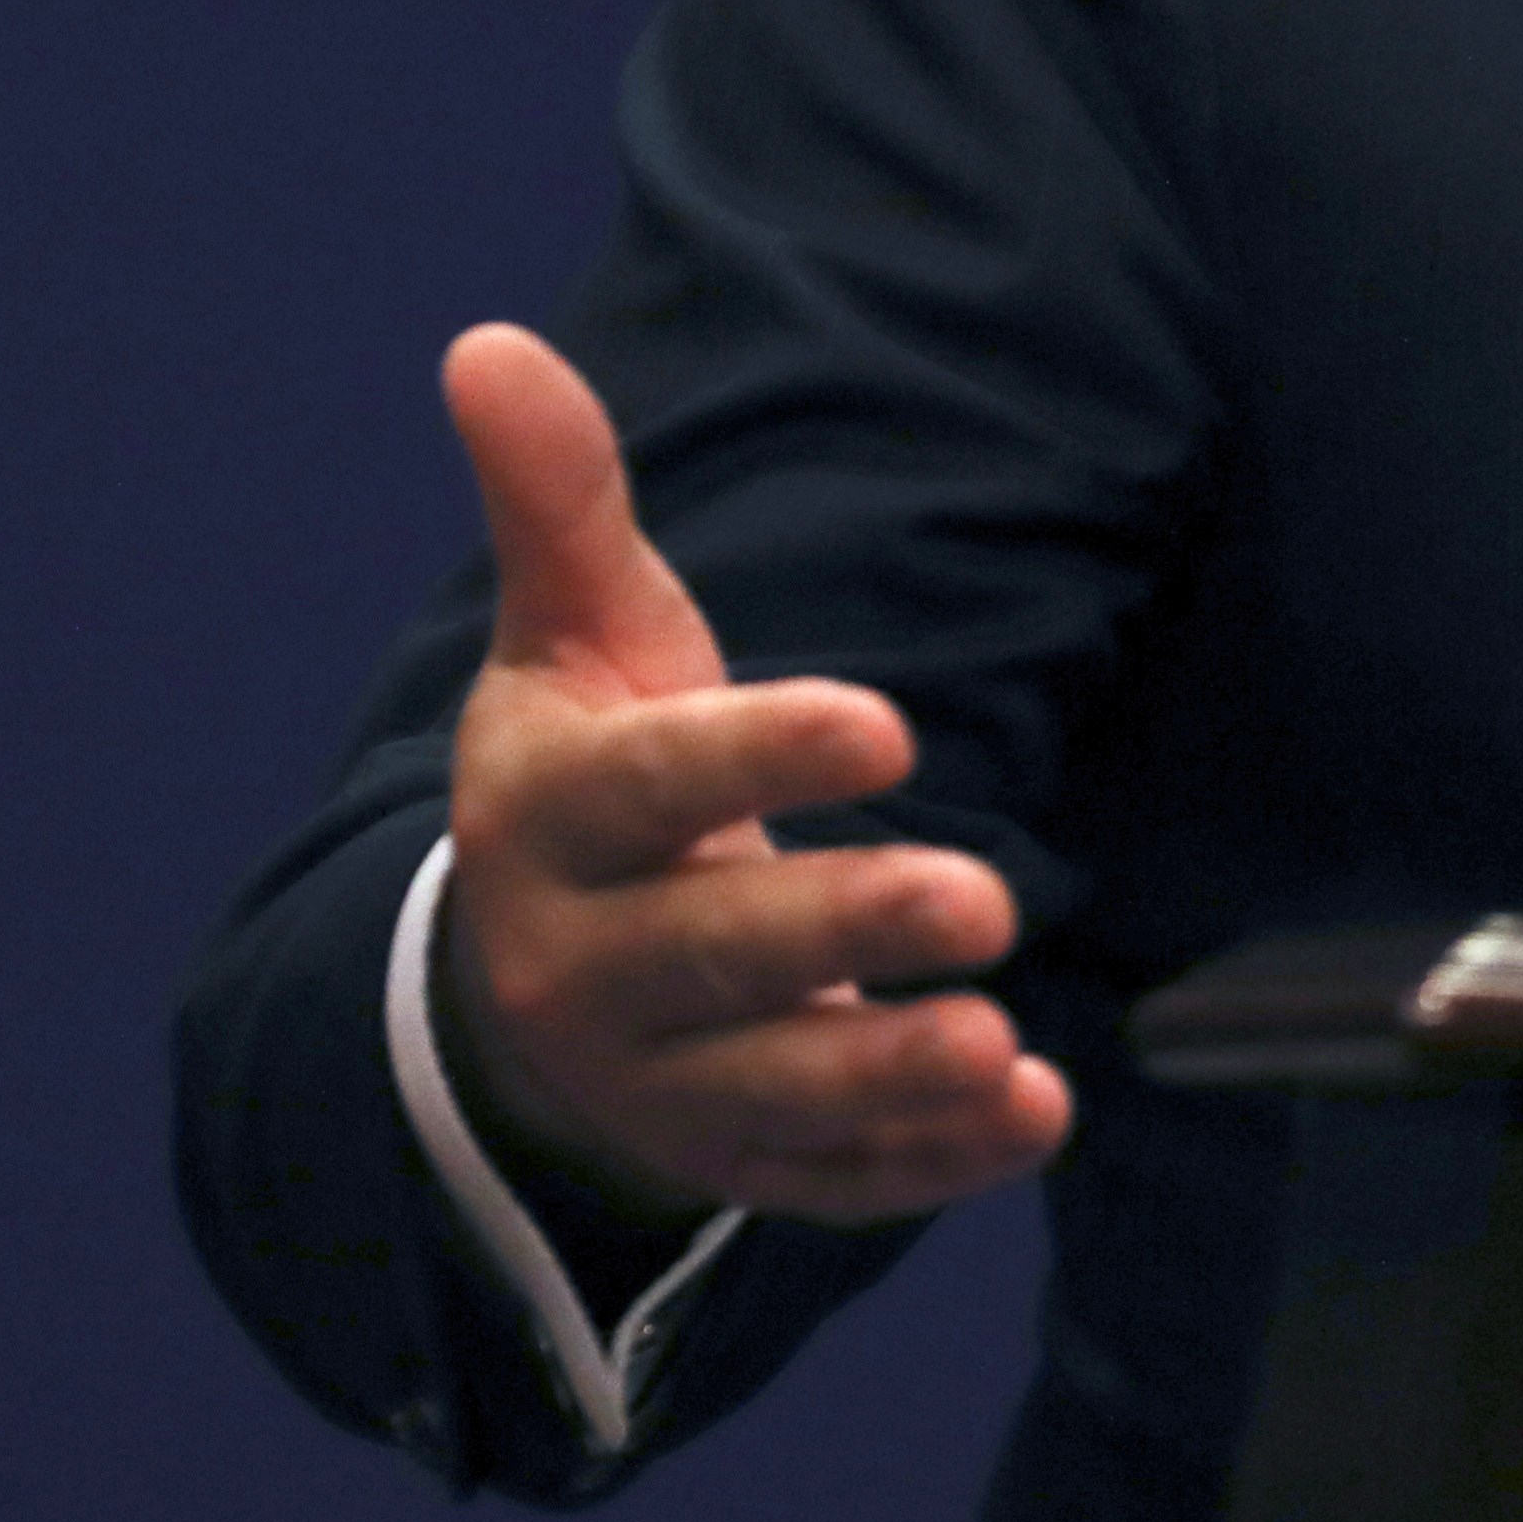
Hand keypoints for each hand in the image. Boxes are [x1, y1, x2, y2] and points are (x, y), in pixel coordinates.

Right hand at [427, 324, 1072, 1229]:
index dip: (761, 756)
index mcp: (549, 818)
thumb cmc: (594, 767)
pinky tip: (1035, 1115)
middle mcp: (587, 965)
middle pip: (721, 956)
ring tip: (1001, 1044)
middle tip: (987, 896)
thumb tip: (488, 342)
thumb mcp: (574, 635)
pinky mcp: (735, 1158)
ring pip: (773, 1093)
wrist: (533, 974)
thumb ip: (559, 503)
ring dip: (889, 1077)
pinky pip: (830, 1179)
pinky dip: (928, 1166)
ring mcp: (660, 1079)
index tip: (884, 723)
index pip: (650, 789)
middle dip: (849, 930)